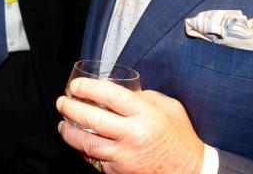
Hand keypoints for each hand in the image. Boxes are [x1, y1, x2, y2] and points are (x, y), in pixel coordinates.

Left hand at [56, 77, 203, 173]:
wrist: (190, 170)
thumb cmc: (180, 137)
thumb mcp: (169, 108)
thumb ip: (146, 97)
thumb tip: (124, 90)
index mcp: (144, 114)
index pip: (109, 96)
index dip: (88, 89)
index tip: (76, 86)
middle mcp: (132, 135)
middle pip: (91, 119)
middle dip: (70, 108)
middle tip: (62, 102)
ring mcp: (125, 156)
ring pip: (86, 144)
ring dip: (69, 133)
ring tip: (63, 124)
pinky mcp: (120, 172)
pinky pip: (95, 160)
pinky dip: (84, 151)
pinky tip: (79, 143)